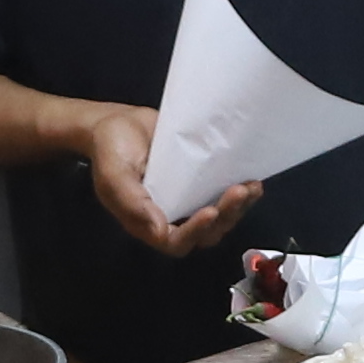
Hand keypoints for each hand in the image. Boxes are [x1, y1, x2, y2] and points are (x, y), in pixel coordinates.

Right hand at [84, 106, 258, 259]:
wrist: (117, 121)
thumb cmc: (110, 148)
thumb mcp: (113, 173)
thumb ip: (132, 201)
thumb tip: (158, 231)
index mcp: (147, 221)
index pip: (176, 241)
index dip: (196, 232)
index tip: (210, 211)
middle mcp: (171, 216)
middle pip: (205, 234)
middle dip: (225, 216)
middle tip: (239, 192)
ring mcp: (187, 201)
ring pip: (220, 219)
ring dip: (238, 208)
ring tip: (252, 187)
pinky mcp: (200, 184)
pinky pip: (222, 196)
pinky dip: (241, 194)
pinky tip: (253, 180)